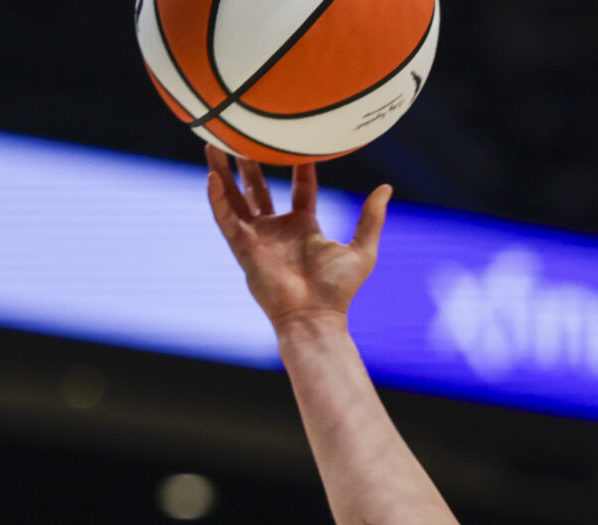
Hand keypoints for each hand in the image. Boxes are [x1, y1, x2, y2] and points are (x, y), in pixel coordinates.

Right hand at [204, 144, 392, 330]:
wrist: (316, 316)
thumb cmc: (338, 290)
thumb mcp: (362, 248)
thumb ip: (372, 218)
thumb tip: (386, 188)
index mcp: (303, 226)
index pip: (299, 187)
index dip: (299, 164)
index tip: (298, 139)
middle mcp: (277, 230)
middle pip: (259, 188)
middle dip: (249, 163)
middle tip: (243, 134)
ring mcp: (258, 238)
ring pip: (235, 199)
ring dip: (223, 173)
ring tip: (213, 144)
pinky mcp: (244, 249)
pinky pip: (227, 220)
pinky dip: (217, 200)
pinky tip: (211, 177)